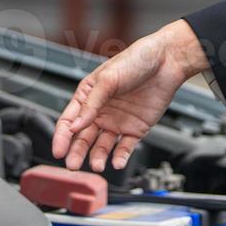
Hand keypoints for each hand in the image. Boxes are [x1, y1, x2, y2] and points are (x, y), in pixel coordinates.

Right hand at [51, 19, 207, 171]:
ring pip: (102, 146)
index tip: (58, 152)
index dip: (62, 137)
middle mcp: (101, 111)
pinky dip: (120, 157)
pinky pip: (125, 147)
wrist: (167, 61)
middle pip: (83, 137)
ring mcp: (117, 121)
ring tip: (97, 166)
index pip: (69, 120)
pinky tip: (117, 163)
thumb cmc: (136, 60)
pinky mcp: (135, 129)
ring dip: (98, 157)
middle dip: (76, 153)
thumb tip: (74, 126)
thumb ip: (91, 104)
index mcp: (88, 95)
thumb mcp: (108, 78)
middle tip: (73, 166)